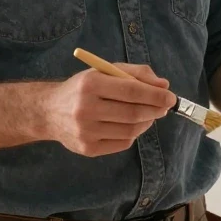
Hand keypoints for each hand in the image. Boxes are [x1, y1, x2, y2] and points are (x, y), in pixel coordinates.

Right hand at [44, 65, 174, 156]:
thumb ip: (136, 74)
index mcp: (90, 84)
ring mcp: (85, 131)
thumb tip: (164, 85)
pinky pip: (122, 143)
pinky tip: (131, 125)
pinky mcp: (87, 149)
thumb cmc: (83, 87)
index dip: (155, 95)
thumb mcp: (105, 71)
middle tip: (165, 106)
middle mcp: (85, 108)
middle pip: (133, 113)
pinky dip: (133, 133)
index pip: (131, 90)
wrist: (50, 111)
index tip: (171, 97)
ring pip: (130, 130)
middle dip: (156, 110)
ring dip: (147, 122)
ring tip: (149, 114)